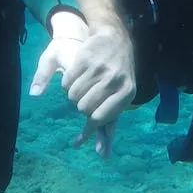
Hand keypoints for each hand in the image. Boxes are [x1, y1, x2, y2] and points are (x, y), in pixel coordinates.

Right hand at [31, 17, 135, 158]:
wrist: (114, 37)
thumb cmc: (117, 74)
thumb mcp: (119, 97)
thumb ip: (108, 124)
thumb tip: (104, 155)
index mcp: (127, 93)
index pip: (102, 119)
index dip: (89, 128)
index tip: (78, 141)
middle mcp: (115, 81)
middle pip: (84, 108)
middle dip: (79, 107)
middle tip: (83, 99)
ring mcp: (100, 69)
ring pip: (73, 96)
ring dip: (72, 95)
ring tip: (80, 86)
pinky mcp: (86, 59)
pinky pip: (66, 82)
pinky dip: (65, 83)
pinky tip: (72, 77)